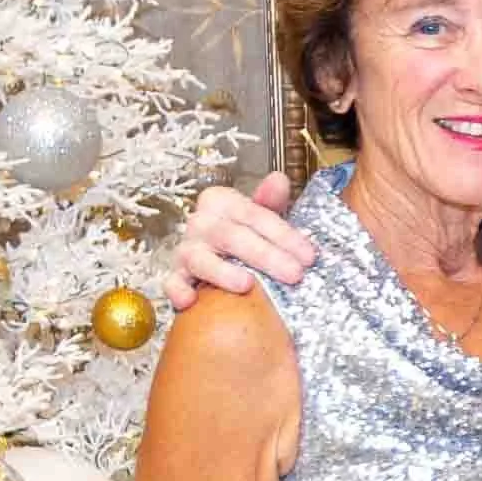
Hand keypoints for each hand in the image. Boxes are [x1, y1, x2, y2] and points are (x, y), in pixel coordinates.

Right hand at [165, 171, 315, 310]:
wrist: (216, 257)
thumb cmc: (244, 235)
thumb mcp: (260, 217)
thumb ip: (270, 202)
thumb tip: (279, 179)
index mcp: (221, 201)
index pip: (255, 215)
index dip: (285, 235)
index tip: (309, 256)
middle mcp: (200, 222)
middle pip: (232, 236)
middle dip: (266, 256)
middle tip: (294, 275)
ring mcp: (185, 250)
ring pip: (201, 258)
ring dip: (223, 272)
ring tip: (247, 285)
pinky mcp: (175, 276)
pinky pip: (172, 283)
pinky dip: (178, 291)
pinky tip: (190, 301)